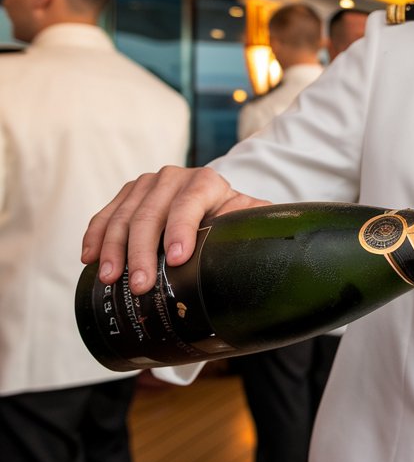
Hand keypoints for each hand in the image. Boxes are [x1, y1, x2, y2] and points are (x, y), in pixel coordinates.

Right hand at [80, 166, 265, 293]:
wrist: (216, 202)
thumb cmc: (233, 218)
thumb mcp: (249, 219)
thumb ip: (258, 226)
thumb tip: (277, 248)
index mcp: (208, 182)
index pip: (190, 203)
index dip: (181, 230)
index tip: (177, 259)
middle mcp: (174, 177)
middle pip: (151, 214)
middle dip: (143, 252)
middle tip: (140, 285)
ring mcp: (148, 183)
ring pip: (124, 215)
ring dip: (113, 248)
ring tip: (110, 278)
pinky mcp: (128, 193)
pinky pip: (106, 214)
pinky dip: (95, 235)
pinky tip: (88, 257)